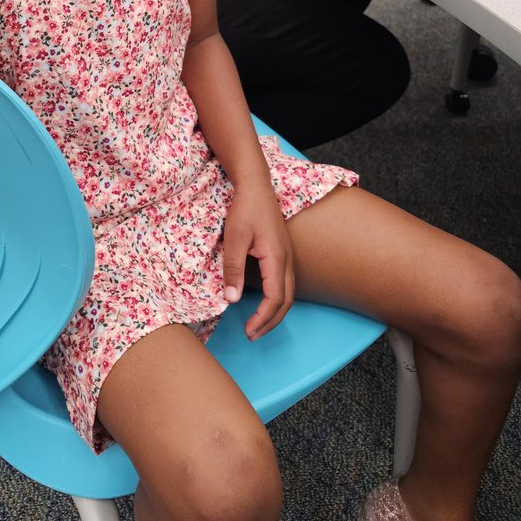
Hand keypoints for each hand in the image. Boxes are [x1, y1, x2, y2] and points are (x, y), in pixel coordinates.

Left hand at [222, 181, 294, 340]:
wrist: (256, 185)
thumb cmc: (245, 209)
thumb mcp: (234, 238)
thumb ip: (233, 269)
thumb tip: (232, 300)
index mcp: (277, 259)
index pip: (275, 298)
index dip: (262, 318)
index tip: (248, 331)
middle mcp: (287, 260)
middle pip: (286, 301)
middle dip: (270, 322)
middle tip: (252, 335)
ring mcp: (288, 256)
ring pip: (289, 294)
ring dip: (274, 313)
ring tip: (256, 325)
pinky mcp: (283, 253)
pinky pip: (285, 284)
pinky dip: (276, 300)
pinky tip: (263, 303)